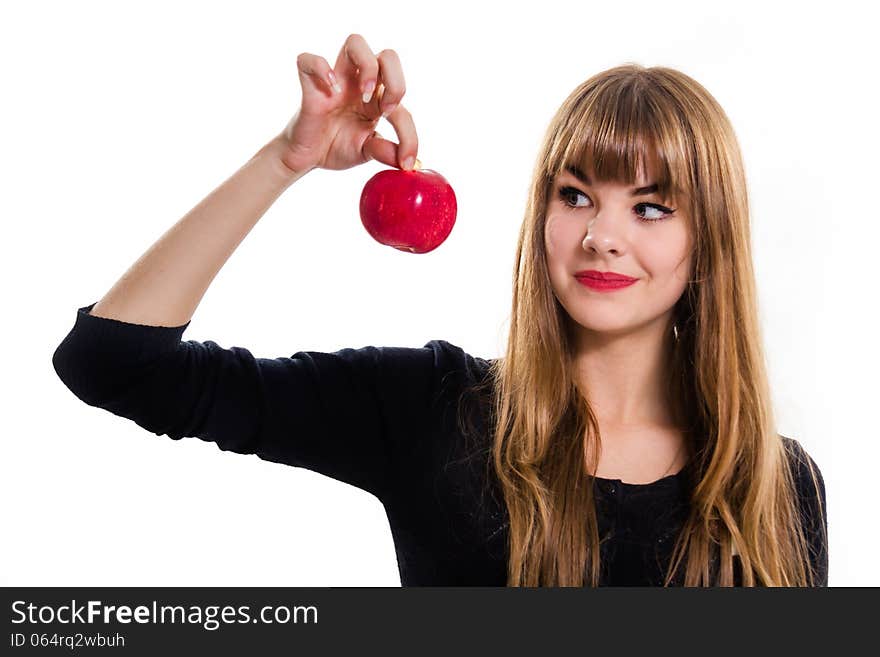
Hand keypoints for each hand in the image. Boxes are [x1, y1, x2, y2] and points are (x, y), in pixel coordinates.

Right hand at [275, 34, 418, 174]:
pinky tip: (331, 90)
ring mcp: (336, 80)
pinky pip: (309, 60)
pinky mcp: (311, 85)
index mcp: (377, 99)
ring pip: (356, 42)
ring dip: (368, 65)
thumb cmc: (336, 147)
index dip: (409, 134)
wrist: (307, 157)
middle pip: (388, 56)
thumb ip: (385, 151)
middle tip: (385, 111)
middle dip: (395, 79)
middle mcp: (360, 84)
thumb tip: (404, 161)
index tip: (406, 161)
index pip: (403, 103)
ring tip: (365, 93)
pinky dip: (321, 69)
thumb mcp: (366, 152)